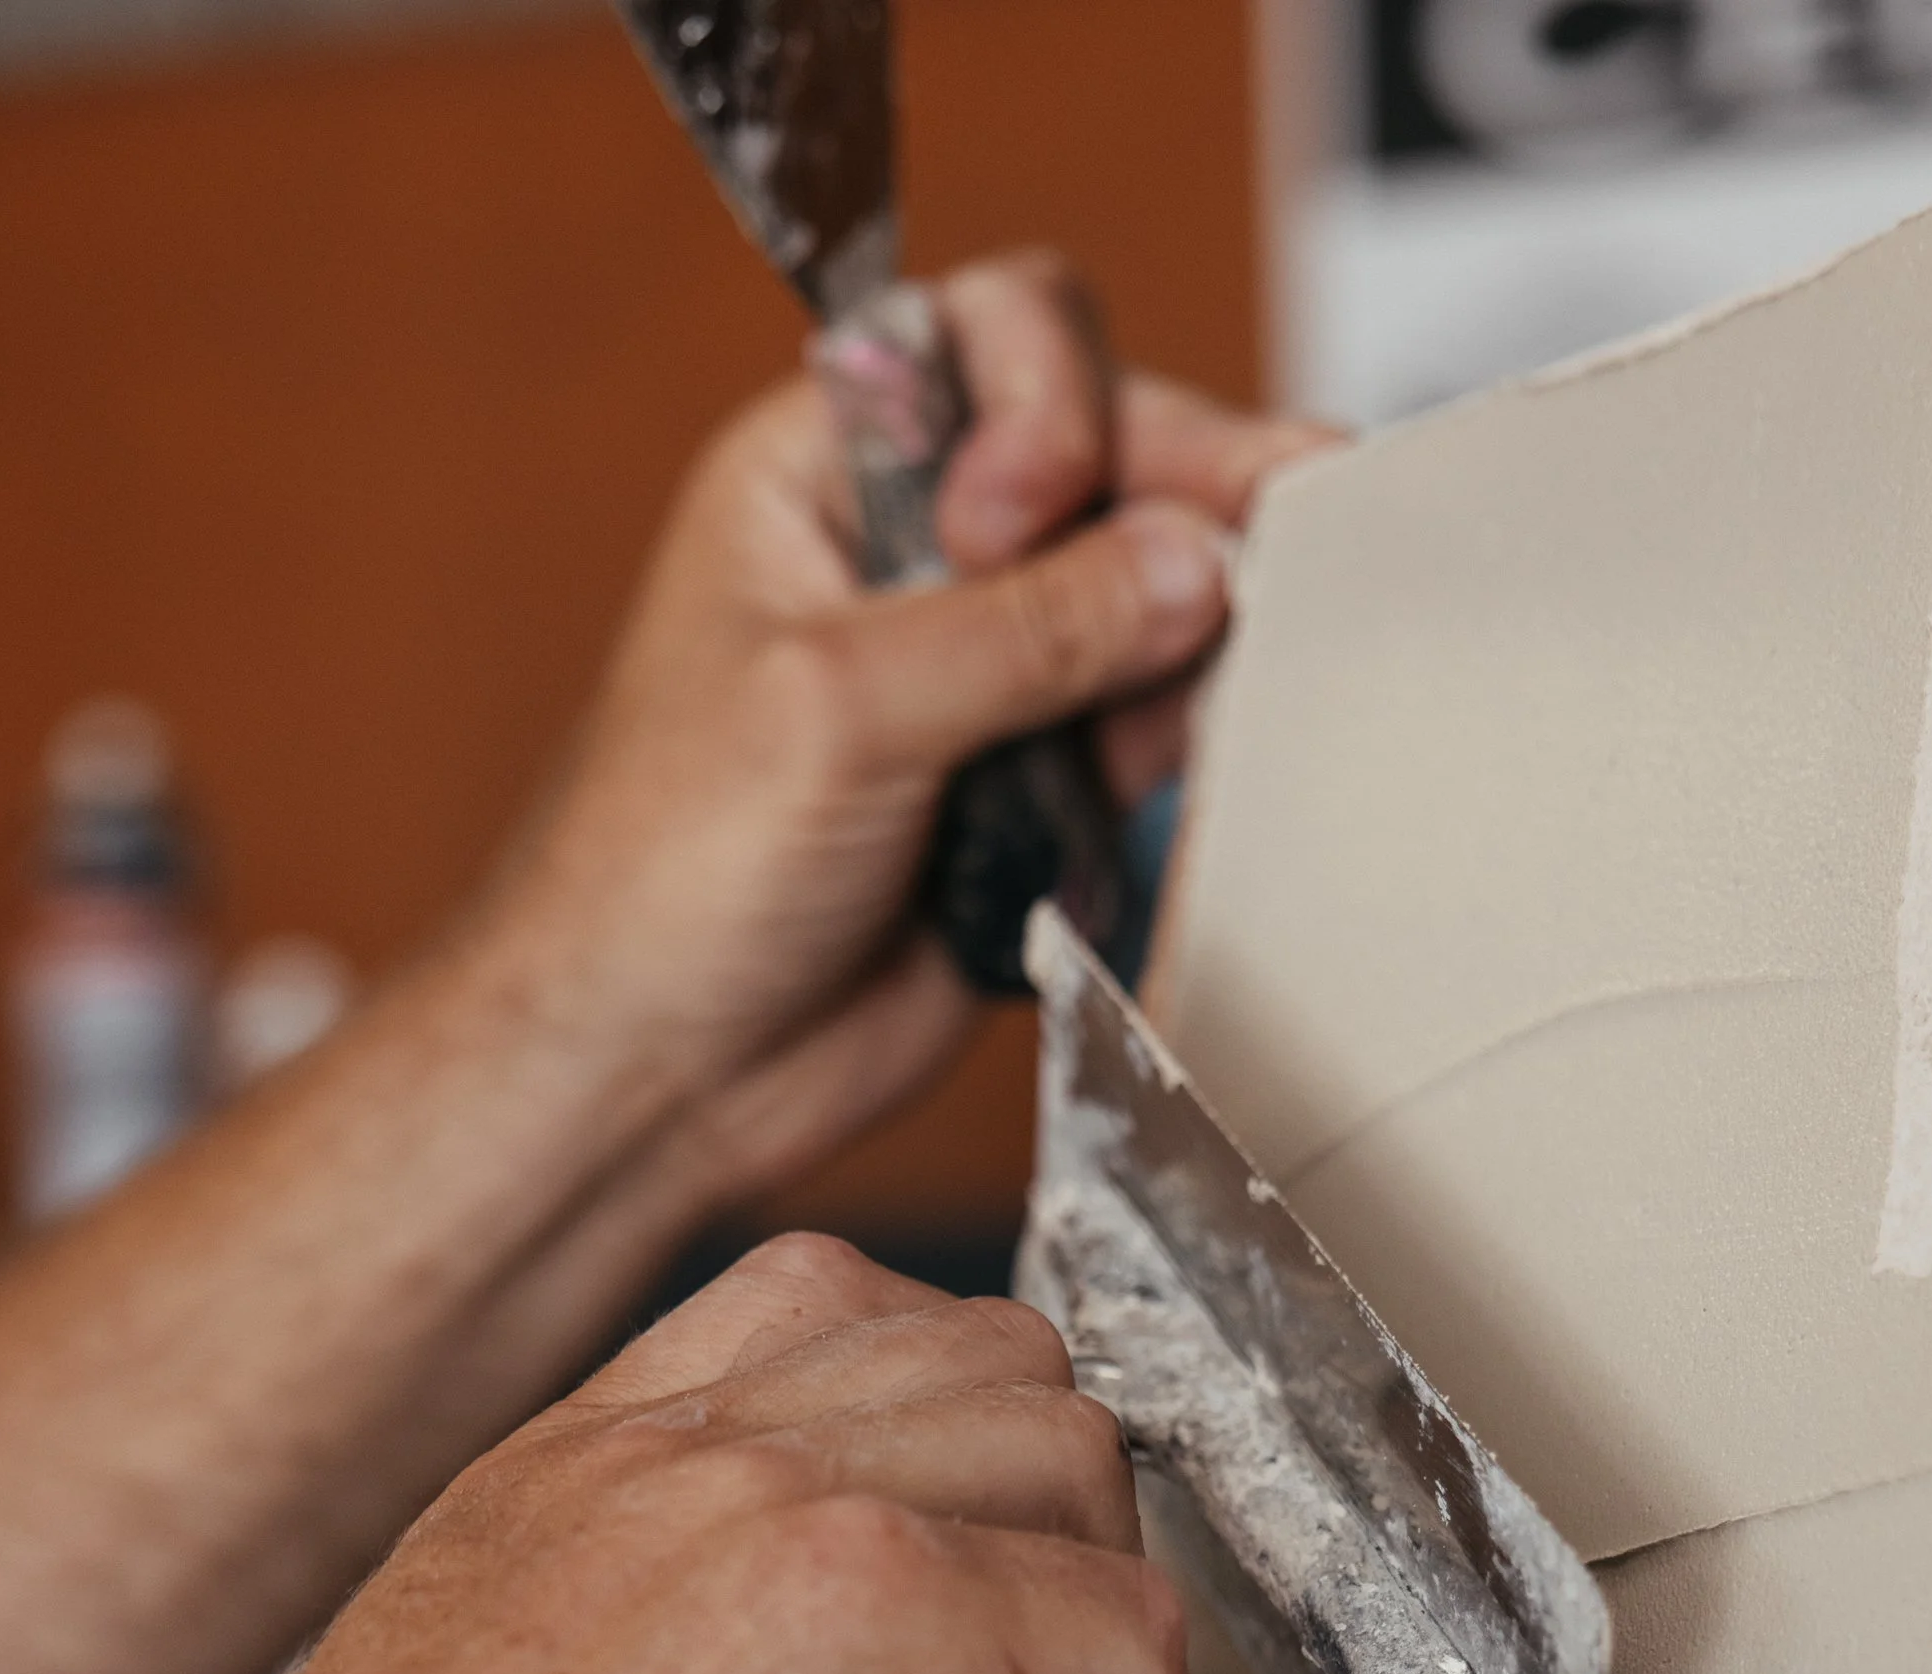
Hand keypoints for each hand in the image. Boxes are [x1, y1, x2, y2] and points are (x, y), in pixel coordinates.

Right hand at [124, 1232, 1200, 1673]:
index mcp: (571, 1463)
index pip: (814, 1310)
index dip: (935, 1426)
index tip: (962, 1559)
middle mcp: (680, 1449)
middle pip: (980, 1359)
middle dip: (1049, 1510)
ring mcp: (789, 1507)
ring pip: (1073, 1461)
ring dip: (1105, 1606)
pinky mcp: (893, 1620)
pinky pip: (1124, 1629)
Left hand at [479, 251, 1332, 1206]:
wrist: (655, 1074)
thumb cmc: (666, 877)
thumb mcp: (841, 709)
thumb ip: (1029, 628)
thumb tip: (1193, 561)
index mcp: (825, 474)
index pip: (996, 341)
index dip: (1055, 400)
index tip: (1033, 511)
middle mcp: (915, 554)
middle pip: (1106, 456)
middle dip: (1185, 496)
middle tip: (1276, 534)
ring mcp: (983, 676)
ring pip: (1147, 598)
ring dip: (1192, 637)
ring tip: (1210, 688)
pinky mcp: (1031, 794)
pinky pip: (1145, 735)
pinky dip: (1176, 748)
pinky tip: (1179, 769)